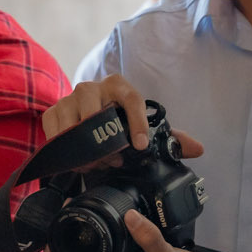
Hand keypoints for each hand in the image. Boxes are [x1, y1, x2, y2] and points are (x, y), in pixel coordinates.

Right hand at [40, 76, 205, 166]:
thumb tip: (198, 148)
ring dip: (84, 148)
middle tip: (114, 160)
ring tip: (95, 165)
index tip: (141, 145)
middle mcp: (92, 87)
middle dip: (105, 141)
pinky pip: (55, 130)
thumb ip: (170, 139)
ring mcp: (70, 98)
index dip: (137, 123)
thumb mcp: (143, 129)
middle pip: (96, 110)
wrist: (86, 122)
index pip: (131, 99)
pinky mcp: (53, 112)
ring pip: (74, 123)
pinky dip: (64, 148)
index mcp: (119, 86)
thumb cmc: (118, 124)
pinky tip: (76, 162)